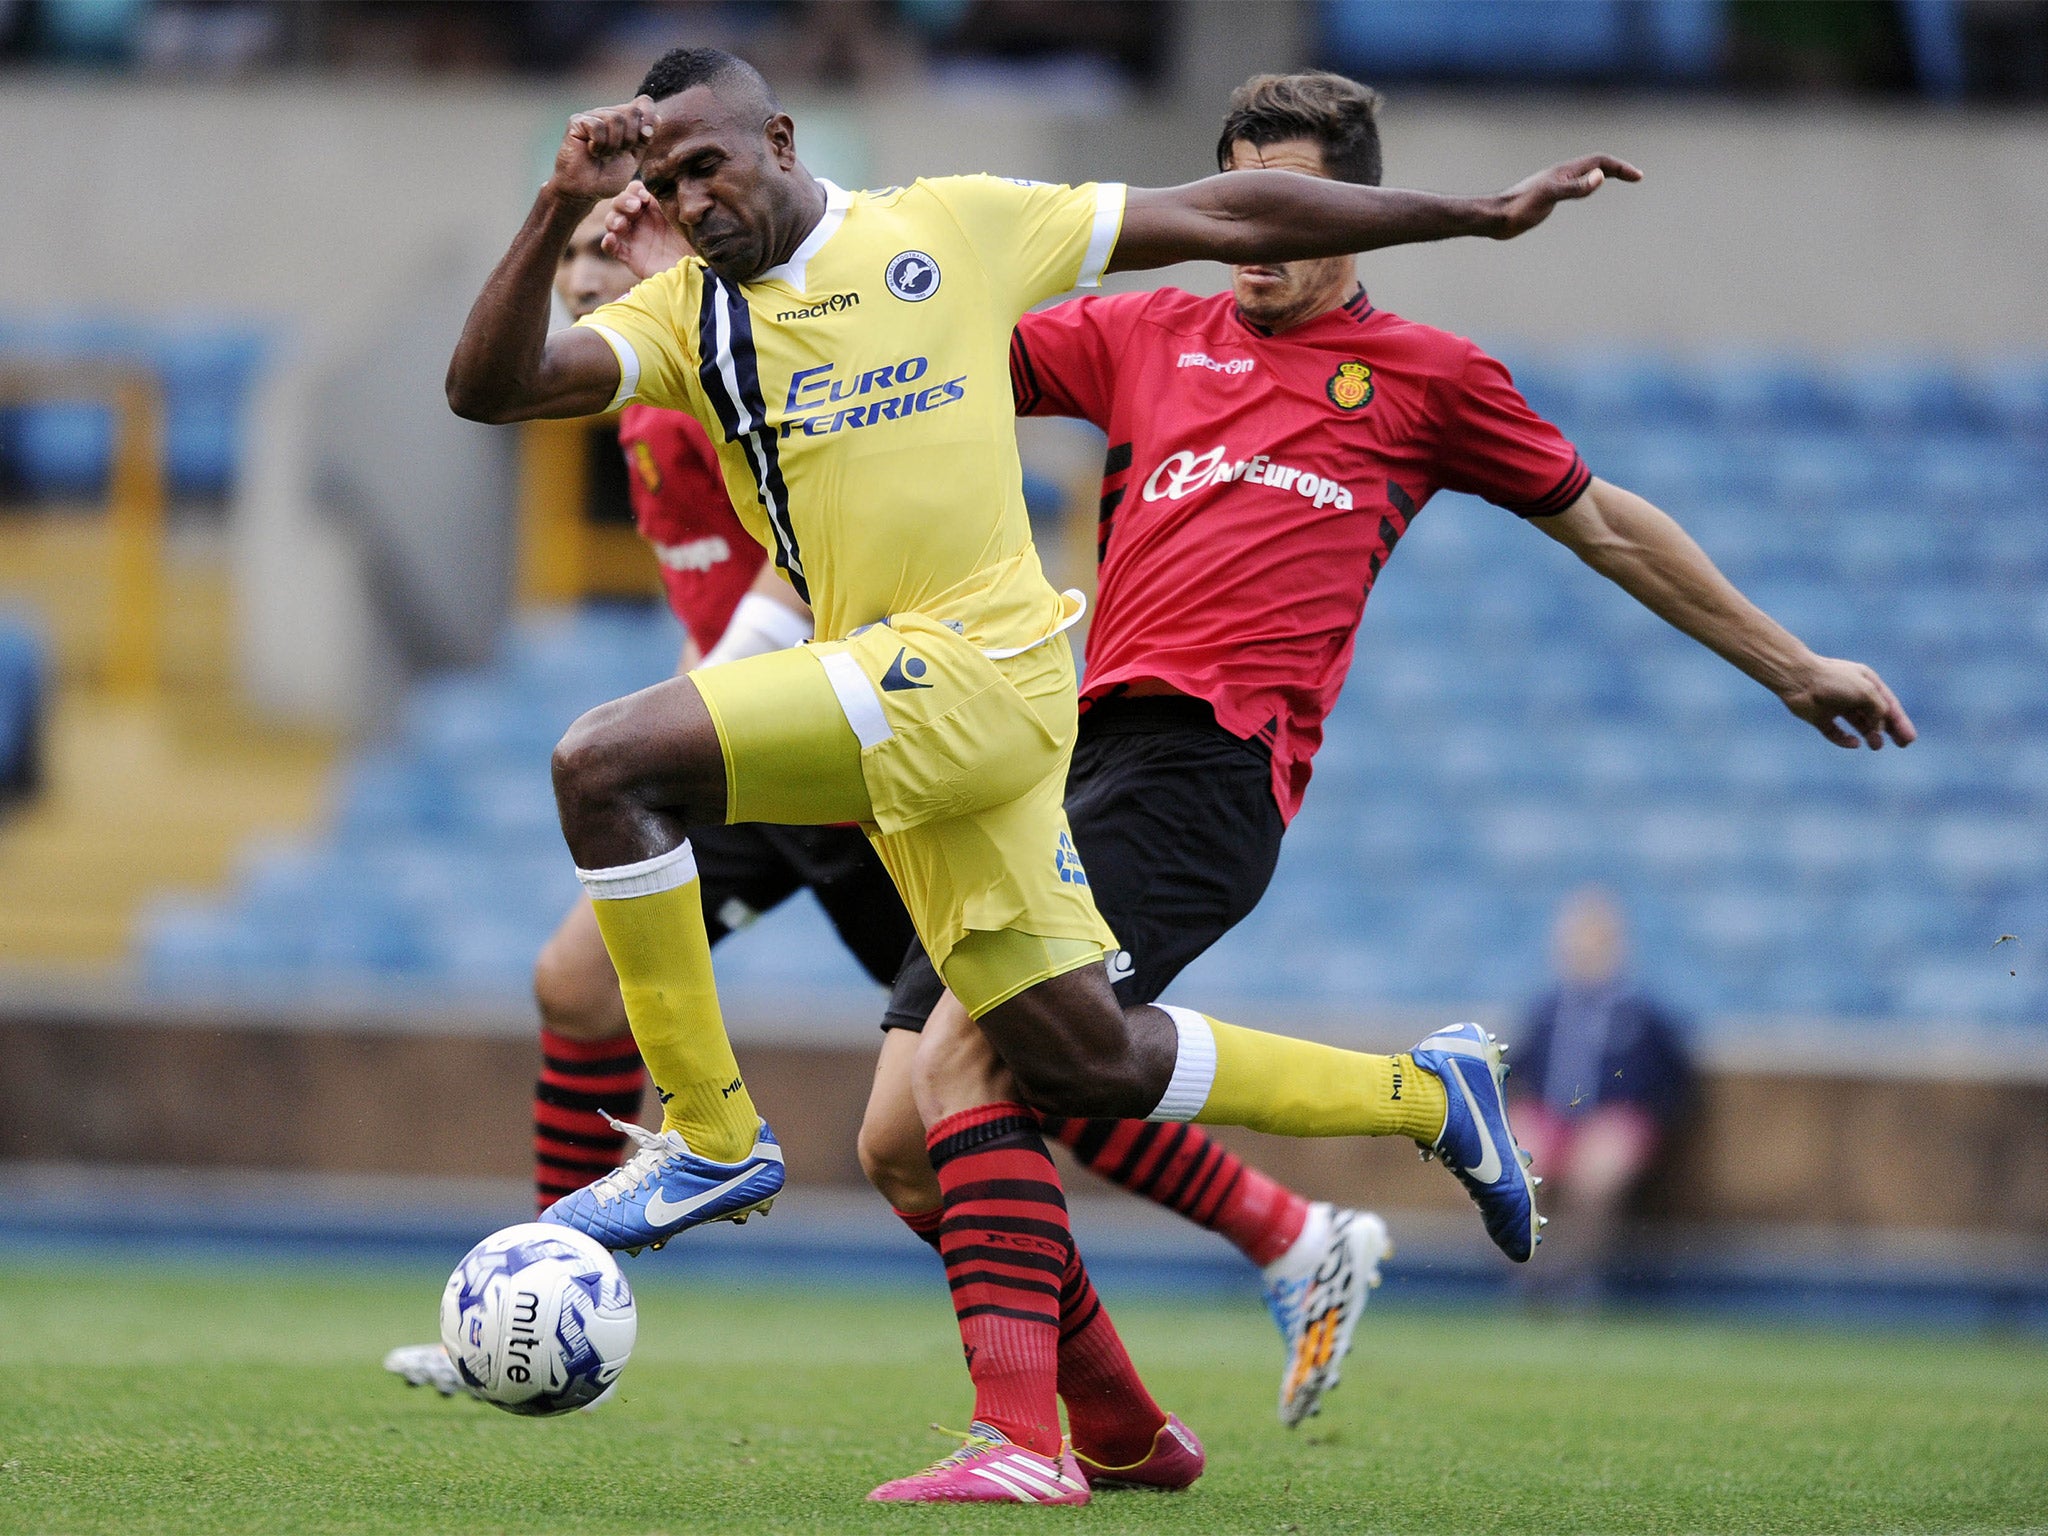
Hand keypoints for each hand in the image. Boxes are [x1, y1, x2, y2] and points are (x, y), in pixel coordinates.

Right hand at [550, 96, 656, 201]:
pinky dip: (599, 145)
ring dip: (614, 145)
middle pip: (632, 111)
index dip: (649, 116)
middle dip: (631, 138)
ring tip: (604, 155)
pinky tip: (592, 152)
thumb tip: (657, 118)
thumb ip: (644, 139)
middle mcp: (608, 114)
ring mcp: (592, 116)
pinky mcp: (577, 121)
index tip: (646, 137)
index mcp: (625, 121)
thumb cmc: (607, 176)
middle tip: (619, 153)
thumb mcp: (633, 158)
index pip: (644, 103)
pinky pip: (597, 126)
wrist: (585, 191)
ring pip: (616, 119)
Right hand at [604, 180, 689, 279]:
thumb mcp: (685, 219)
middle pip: (619, 203)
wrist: (696, 271)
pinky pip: (613, 248)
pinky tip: (611, 239)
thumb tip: (668, 183)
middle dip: (623, 202)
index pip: (634, 190)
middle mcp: (641, 220)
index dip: (634, 190)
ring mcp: (634, 238)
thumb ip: (673, 202)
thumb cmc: (694, 243)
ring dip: (613, 219)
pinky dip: (608, 243)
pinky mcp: (631, 257)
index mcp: (654, 208)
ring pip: (612, 222)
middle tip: (635, 207)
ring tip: (621, 224)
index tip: (645, 197)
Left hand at [1489, 154, 1641, 238]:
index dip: (1620, 168)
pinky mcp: (1546, 198)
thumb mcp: (1550, 196)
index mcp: (1565, 171)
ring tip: (1618, 179)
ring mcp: (1554, 186)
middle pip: (1595, 165)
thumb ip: (1576, 187)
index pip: (1600, 162)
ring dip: (1603, 174)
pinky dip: (1587, 186)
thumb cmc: (1520, 207)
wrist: (1496, 217)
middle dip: (1617, 169)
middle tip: (1636, 177)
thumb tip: (1601, 176)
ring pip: (1584, 175)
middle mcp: (1561, 175)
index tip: (1638, 177)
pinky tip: (1585, 193)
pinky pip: (1574, 187)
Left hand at [1780, 655, 1916, 748]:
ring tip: (1876, 745)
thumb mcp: (1866, 691)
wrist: (1798, 679)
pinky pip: (1835, 733)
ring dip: (1870, 734)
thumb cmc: (1834, 681)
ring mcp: (1835, 706)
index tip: (1910, 739)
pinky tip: (1854, 742)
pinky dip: (1845, 739)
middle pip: (1875, 715)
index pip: (1888, 704)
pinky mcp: (1820, 717)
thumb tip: (1879, 727)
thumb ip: (1879, 708)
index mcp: (1866, 682)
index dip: (1900, 722)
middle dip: (1889, 729)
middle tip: (1902, 745)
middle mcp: (1852, 693)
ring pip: (1858, 724)